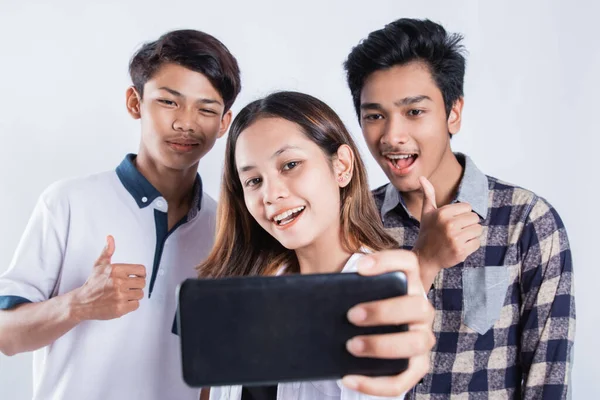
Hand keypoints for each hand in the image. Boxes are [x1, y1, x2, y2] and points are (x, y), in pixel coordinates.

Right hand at [70, 235, 145, 320]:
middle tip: (127, 287)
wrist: (82, 303)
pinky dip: (130, 305)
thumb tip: (110, 238)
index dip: (140, 274)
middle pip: (142, 283)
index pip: (141, 270)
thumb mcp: (99, 265)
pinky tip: (121, 302)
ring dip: (133, 295)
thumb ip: (107, 251)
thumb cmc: (93, 284)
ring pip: (140, 294)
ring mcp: (119, 296)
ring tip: (122, 294)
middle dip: (136, 285)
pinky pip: (136, 305)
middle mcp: (118, 282)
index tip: (134, 277)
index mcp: (116, 270)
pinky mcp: (120, 308)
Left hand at [342, 250, 434, 396]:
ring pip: (416, 342)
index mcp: (407, 282)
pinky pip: (403, 379)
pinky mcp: (416, 366)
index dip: (387, 262)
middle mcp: (421, 308)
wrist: (368, 331)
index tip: (359, 267)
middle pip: (417, 305)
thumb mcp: (352, 294)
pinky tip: (348, 378)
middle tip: (351, 315)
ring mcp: (422, 337)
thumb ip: (340, 288)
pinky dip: (374, 383)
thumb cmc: (356, 305)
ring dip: (383, 345)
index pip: (408, 263)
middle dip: (383, 311)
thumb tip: (305, 293)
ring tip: (351, 346)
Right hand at [413, 176, 482, 285]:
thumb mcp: (427, 213)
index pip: (468, 207)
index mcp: (442, 213)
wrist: (424, 258)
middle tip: (456, 231)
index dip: (462, 214)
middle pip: (475, 218)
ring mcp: (455, 238)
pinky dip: (471, 245)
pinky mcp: (460, 251)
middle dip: (468, 224)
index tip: (452, 221)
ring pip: (478, 230)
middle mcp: (449, 224)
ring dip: (471, 235)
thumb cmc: (427, 233)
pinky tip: (460, 247)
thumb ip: (428, 194)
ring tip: (458, 238)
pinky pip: (477, 243)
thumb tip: (422, 177)